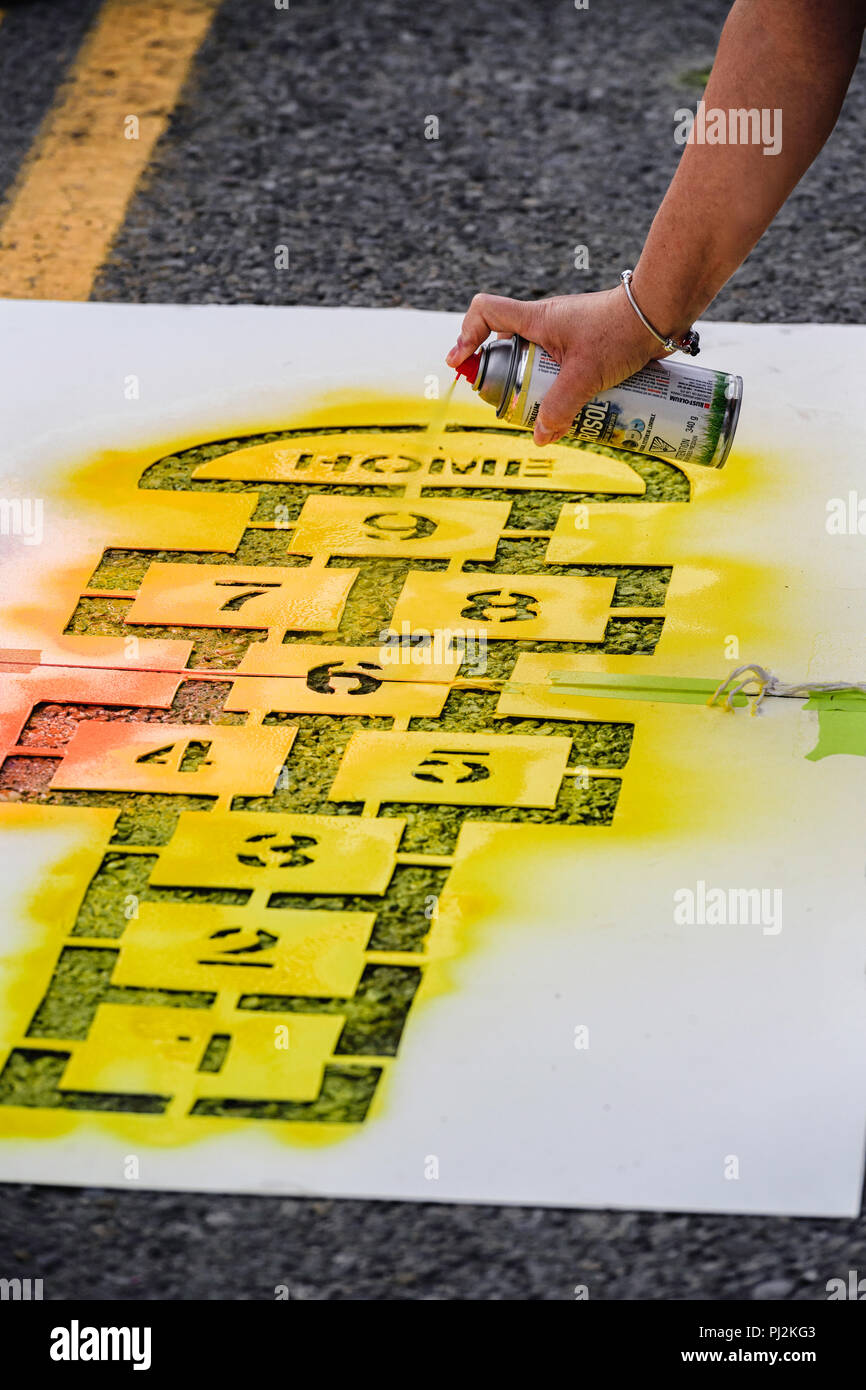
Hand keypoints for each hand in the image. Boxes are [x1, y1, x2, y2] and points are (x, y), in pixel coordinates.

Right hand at [446, 288, 664, 445]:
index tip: (462, 364)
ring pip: (537, 360)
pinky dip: (562, 386)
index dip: (466, 336)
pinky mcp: (586, 344)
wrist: (661, 314)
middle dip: (505, 377)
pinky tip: (577, 408)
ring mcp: (566, 334)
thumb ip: (559, 408)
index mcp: (536, 320)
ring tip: (549, 412)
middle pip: (507, 346)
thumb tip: (540, 436)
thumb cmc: (621, 333)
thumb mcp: (585, 376)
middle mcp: (546, 323)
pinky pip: (562, 367)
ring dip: (537, 386)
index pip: (486, 312)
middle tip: (510, 403)